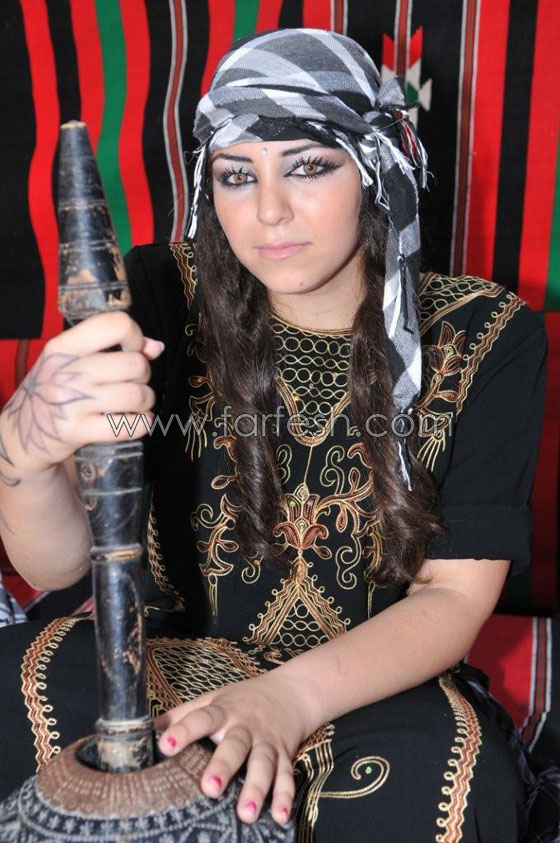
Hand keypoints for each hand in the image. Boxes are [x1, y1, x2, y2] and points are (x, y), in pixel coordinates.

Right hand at [0, 311, 163, 479]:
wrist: (23, 433)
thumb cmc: (55, 391)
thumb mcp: (72, 362)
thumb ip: (113, 349)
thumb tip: (155, 347)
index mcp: (63, 347)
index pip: (115, 325)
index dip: (135, 336)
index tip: (132, 350)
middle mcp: (66, 372)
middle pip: (134, 363)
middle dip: (144, 375)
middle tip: (133, 383)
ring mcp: (72, 403)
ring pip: (137, 395)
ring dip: (146, 401)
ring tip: (136, 404)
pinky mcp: (78, 432)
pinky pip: (130, 426)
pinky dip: (142, 423)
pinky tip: (134, 421)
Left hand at [156, 672, 310, 826]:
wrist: (290, 692)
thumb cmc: (242, 700)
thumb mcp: (213, 700)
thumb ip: (184, 714)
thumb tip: (148, 729)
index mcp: (223, 711)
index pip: (201, 718)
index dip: (184, 731)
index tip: (166, 745)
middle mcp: (245, 726)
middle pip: (235, 746)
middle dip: (224, 766)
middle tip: (210, 788)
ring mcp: (267, 741)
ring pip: (263, 764)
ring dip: (256, 788)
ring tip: (245, 814)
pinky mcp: (285, 755)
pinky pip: (286, 776)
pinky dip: (285, 796)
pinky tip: (280, 816)